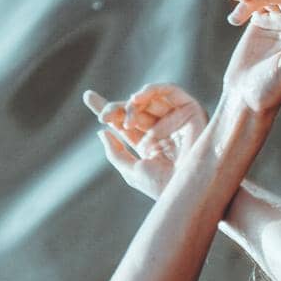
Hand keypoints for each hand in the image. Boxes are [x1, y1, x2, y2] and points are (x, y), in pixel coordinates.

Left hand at [82, 83, 208, 198]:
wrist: (189, 188)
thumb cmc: (163, 186)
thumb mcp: (132, 171)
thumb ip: (116, 153)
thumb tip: (103, 133)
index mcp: (149, 145)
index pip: (125, 122)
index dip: (109, 109)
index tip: (89, 97)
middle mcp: (162, 130)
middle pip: (134, 109)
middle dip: (117, 108)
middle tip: (104, 116)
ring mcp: (177, 120)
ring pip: (150, 99)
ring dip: (133, 104)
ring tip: (124, 117)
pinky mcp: (191, 110)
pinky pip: (171, 92)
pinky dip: (153, 91)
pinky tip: (138, 101)